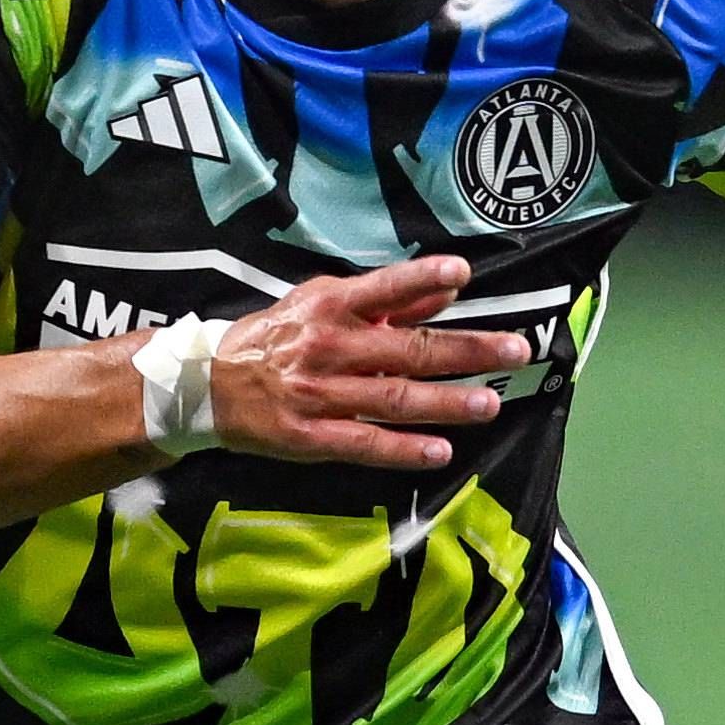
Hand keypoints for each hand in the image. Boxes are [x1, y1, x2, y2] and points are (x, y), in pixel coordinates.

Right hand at [201, 257, 529, 473]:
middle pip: (407, 349)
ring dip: (447, 402)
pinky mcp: (311, 436)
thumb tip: (446, 289)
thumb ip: (386, 302)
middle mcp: (328, 347)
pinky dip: (405, 449)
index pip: (383, 289)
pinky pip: (366, 443)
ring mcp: (320, 394)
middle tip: (515, 351)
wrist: (209, 385)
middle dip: (466, 351)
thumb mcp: (322, 305)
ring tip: (489, 403)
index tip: (463, 273)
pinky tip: (442, 451)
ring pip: (394, 399)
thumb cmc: (277, 338)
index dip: (422, 279)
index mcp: (330, 307)